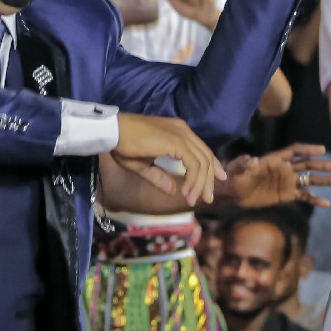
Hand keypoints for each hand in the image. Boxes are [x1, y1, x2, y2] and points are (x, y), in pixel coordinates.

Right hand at [111, 114, 226, 207]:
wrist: (112, 132)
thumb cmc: (122, 145)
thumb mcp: (142, 165)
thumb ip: (159, 176)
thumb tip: (173, 191)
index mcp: (178, 131)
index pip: (202, 149)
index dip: (212, 165)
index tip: (218, 180)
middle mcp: (183, 130)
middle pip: (206, 157)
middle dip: (209, 179)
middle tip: (207, 198)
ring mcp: (182, 135)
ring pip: (203, 162)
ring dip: (200, 184)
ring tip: (193, 200)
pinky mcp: (178, 142)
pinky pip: (194, 164)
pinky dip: (194, 180)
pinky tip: (186, 191)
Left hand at [221, 143, 330, 207]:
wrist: (233, 193)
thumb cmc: (233, 177)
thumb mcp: (236, 168)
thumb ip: (244, 163)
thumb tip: (252, 159)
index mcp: (275, 160)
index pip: (295, 151)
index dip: (308, 149)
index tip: (322, 150)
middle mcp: (285, 169)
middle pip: (308, 165)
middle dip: (324, 165)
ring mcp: (287, 182)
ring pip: (310, 180)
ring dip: (326, 180)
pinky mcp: (286, 195)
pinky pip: (304, 196)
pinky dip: (315, 199)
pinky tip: (326, 204)